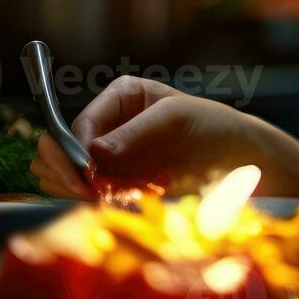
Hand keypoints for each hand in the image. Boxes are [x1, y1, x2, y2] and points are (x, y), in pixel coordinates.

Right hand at [30, 75, 281, 198]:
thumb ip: (137, 132)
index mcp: (119, 97)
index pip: (80, 125)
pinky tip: (114, 201)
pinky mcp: (118, 181)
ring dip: (74, 189)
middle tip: (86, 192)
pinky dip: (92, 200)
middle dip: (65, 171)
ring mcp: (110, 155)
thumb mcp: (177, 118)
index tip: (85, 175)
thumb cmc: (213, 125)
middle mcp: (109, 124)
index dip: (73, 151)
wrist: (237, 159)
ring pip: (66, 173)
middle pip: (60, 148)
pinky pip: (87, 193)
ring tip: (103, 197)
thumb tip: (93, 150)